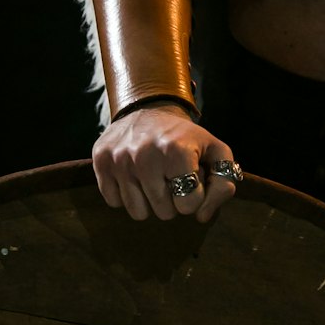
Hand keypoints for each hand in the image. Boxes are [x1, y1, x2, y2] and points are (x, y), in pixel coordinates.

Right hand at [92, 105, 240, 222]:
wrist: (147, 108)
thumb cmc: (186, 137)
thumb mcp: (216, 152)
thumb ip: (223, 184)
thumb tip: (202, 217)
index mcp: (176, 150)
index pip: (189, 205)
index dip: (194, 196)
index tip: (190, 178)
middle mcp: (145, 155)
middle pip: (164, 212)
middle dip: (172, 200)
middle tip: (171, 178)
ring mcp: (119, 160)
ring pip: (138, 213)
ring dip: (149, 202)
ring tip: (153, 179)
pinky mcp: (101, 162)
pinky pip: (115, 203)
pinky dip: (126, 195)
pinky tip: (134, 176)